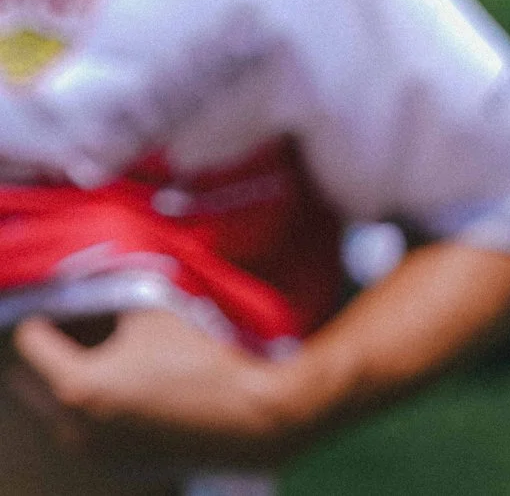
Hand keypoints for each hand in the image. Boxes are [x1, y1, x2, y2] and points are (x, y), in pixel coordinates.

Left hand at [7, 309, 317, 471]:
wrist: (245, 417)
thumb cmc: (200, 362)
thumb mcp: (156, 314)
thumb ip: (115, 295)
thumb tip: (92, 279)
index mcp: (75, 385)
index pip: (31, 342)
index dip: (45, 315)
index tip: (62, 303)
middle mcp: (71, 425)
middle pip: (32, 380)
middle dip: (51, 350)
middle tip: (77, 326)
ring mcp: (90, 450)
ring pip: (57, 406)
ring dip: (70, 378)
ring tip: (107, 354)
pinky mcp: (112, 463)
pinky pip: (84, 428)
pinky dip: (94, 405)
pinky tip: (130, 384)